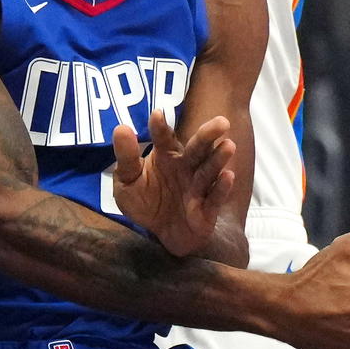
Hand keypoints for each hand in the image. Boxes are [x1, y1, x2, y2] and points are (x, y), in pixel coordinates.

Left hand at [111, 112, 235, 257]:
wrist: (164, 234)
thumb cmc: (146, 201)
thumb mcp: (127, 182)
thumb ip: (126, 158)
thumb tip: (121, 128)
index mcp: (166, 155)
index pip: (164, 138)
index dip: (160, 127)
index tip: (157, 114)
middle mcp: (186, 166)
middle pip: (197, 148)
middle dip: (208, 135)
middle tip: (221, 122)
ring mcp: (198, 186)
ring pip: (209, 169)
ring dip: (218, 158)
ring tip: (228, 145)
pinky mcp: (207, 208)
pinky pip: (215, 197)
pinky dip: (222, 187)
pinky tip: (228, 176)